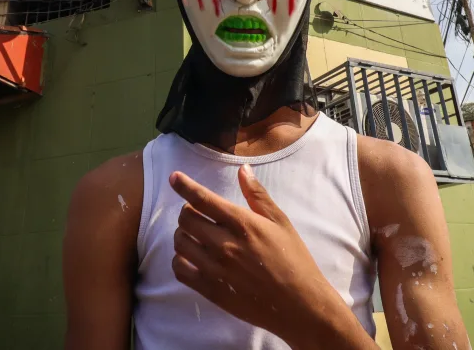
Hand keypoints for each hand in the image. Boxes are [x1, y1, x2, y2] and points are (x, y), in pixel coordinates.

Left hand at [170, 165, 369, 348]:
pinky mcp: (210, 290)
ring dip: (183, 234)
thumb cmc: (294, 260)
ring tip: (195, 236)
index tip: (174, 178)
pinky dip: (180, 259)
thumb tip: (242, 169)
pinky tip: (192, 258)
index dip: (184, 186)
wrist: (298, 304)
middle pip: (186, 218)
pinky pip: (179, 270)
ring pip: (179, 242)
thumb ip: (257, 195)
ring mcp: (215, 269)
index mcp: (243, 224)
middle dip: (188, 211)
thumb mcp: (280, 222)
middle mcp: (225, 244)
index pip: (203, 199)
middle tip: (198, 215)